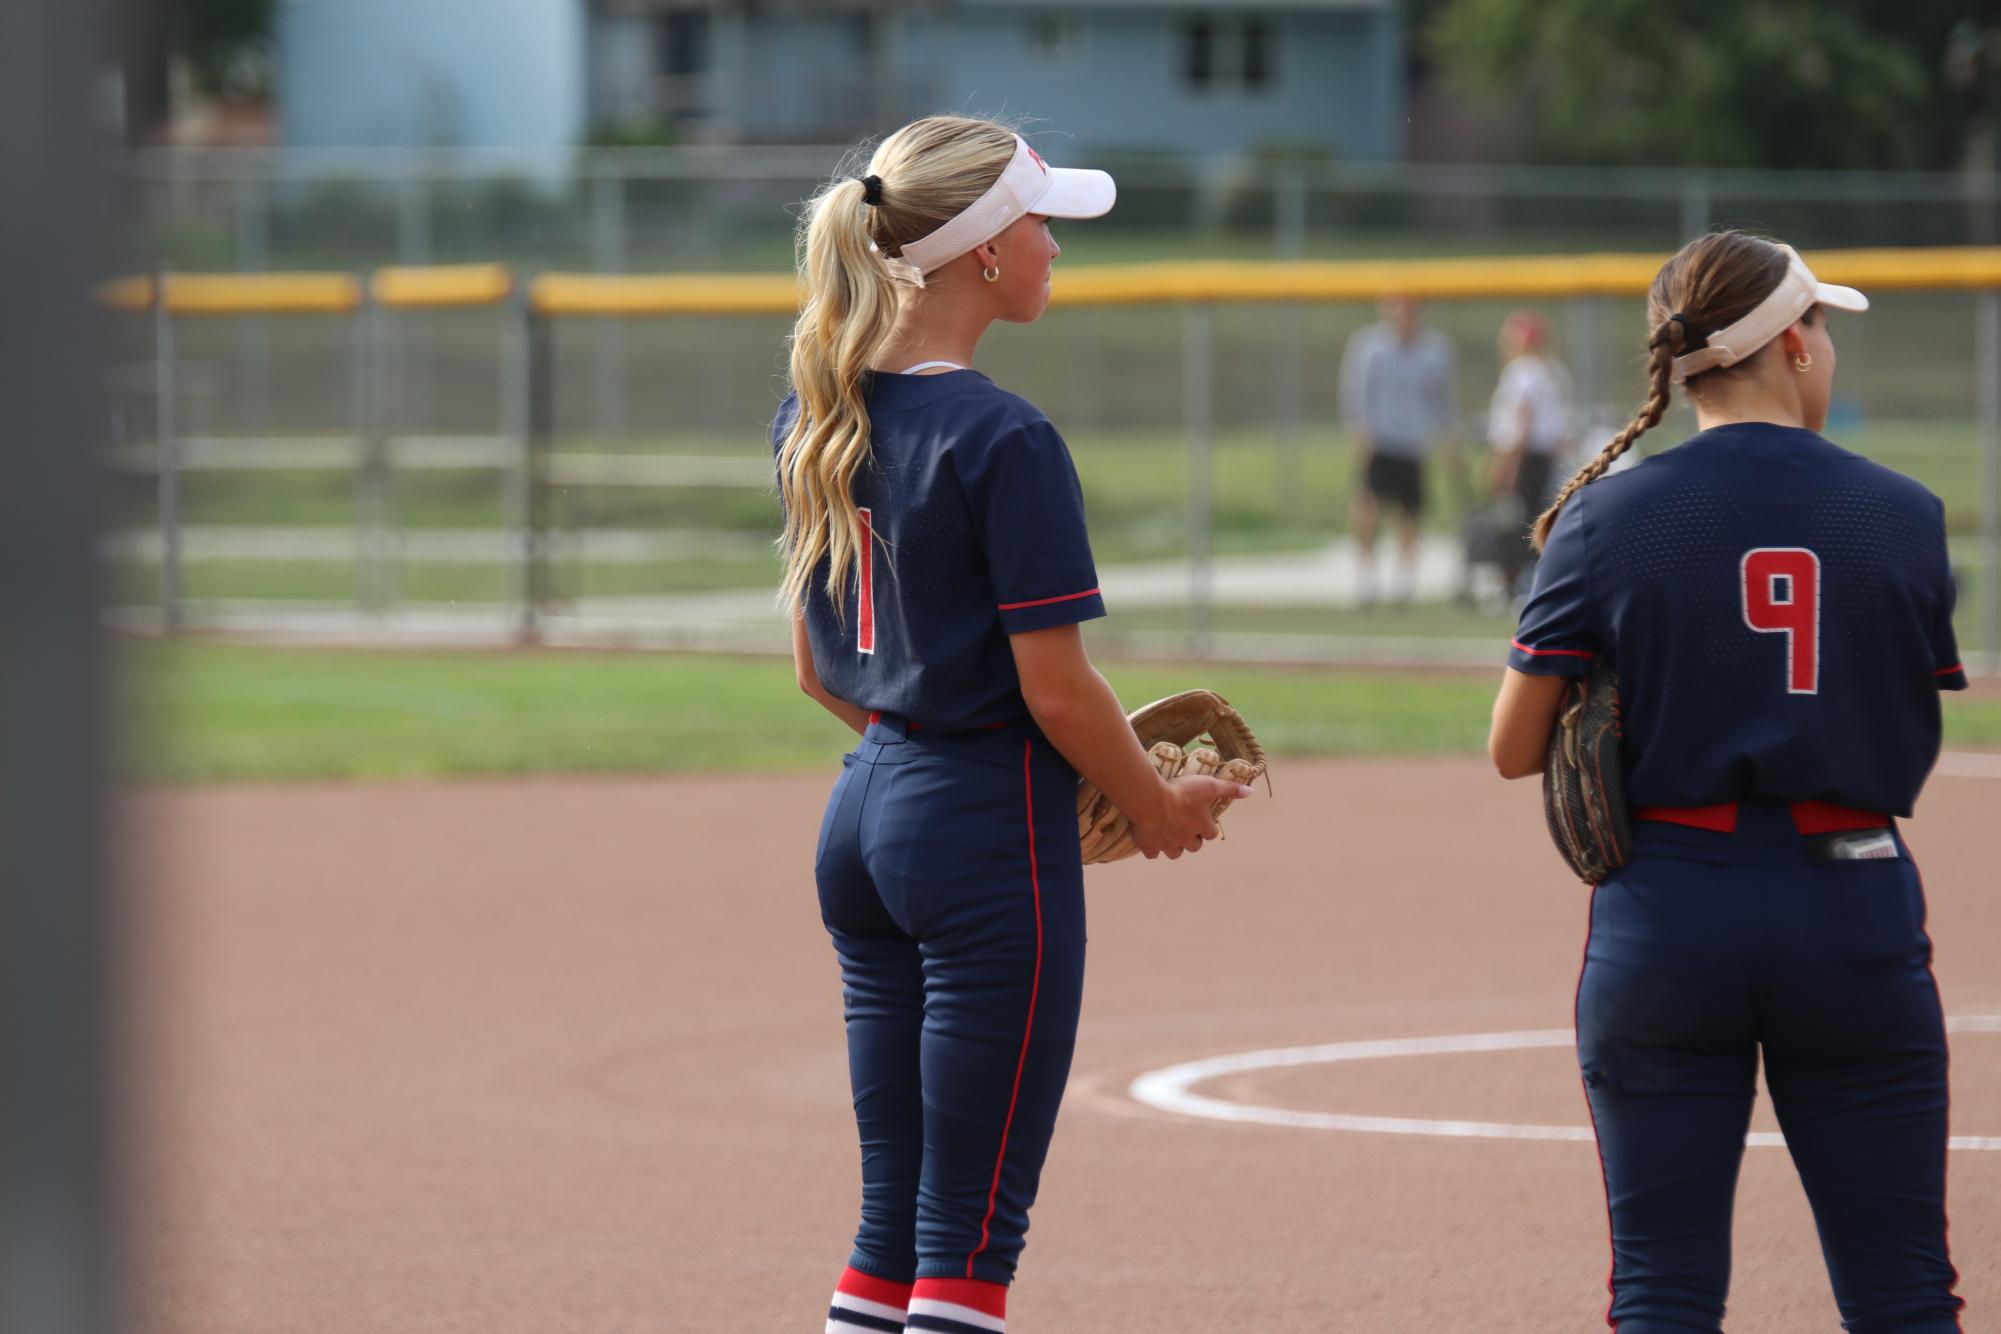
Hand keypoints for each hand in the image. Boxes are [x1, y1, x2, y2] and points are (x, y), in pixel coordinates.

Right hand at [1130, 775, 1254, 859]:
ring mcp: (1168, 845)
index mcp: (1201, 826)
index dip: (1207, 827)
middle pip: (1194, 846)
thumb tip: (1251, 792)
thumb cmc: (1180, 792)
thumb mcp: (1208, 785)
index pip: (1211, 834)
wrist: (1150, 800)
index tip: (1202, 820)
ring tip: (1167, 833)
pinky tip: (1149, 838)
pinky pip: (1153, 853)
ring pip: (1175, 853)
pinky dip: (1152, 848)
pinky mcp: (1150, 846)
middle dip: (1192, 839)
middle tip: (1184, 826)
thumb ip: (1229, 789)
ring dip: (1173, 846)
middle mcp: (1186, 839)